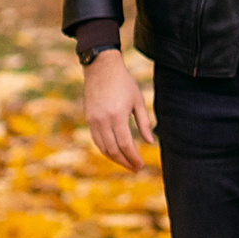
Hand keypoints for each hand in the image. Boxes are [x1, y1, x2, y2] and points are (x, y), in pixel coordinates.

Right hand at [83, 49, 154, 171]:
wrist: (101, 68)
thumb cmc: (124, 83)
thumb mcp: (138, 101)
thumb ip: (144, 123)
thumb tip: (150, 143)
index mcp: (117, 115)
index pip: (125, 144)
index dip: (133, 158)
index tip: (140, 165)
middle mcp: (103, 120)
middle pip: (113, 150)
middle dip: (125, 162)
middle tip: (136, 169)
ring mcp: (93, 120)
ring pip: (103, 148)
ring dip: (115, 159)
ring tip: (126, 164)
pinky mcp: (89, 119)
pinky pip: (96, 140)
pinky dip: (105, 150)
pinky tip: (115, 153)